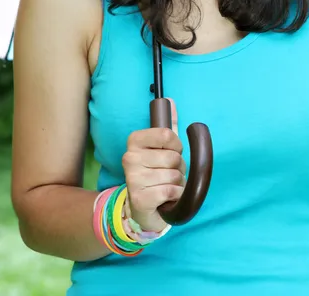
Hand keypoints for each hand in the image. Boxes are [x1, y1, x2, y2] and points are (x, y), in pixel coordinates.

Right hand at [122, 99, 186, 232]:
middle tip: (167, 173)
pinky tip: (166, 198)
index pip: (167, 134)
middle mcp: (129, 157)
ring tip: (166, 185)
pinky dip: (175, 195)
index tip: (172, 152)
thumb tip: (171, 100)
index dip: (177, 145)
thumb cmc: (156, 173)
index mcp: (134, 141)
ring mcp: (132, 178)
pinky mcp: (139, 198)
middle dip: (178, 168)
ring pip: (174, 175)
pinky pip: (171, 191)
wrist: (144, 208)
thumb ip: (168, 124)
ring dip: (177, 183)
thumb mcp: (162, 147)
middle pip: (173, 157)